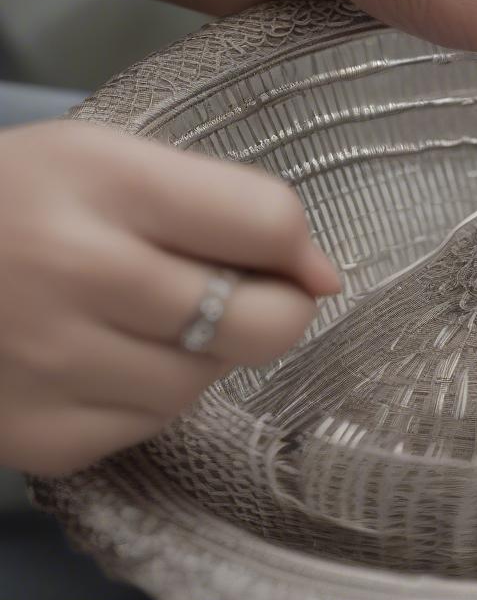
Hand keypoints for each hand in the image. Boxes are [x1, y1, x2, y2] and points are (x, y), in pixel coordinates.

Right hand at [0, 121, 339, 476]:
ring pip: (205, 381)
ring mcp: (49, 364)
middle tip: (244, 297)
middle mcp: (77, 271)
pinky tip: (102, 359)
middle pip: (261, 323)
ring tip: (147, 320)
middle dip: (276, 312)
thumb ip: (225, 204)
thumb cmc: (17, 202)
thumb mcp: (111, 162)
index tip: (287, 257)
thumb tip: (323, 277)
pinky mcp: (33, 436)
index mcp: (105, 180)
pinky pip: (147, 427)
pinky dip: (146, 397)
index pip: (266, 222)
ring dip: (203, 354)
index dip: (294, 246)